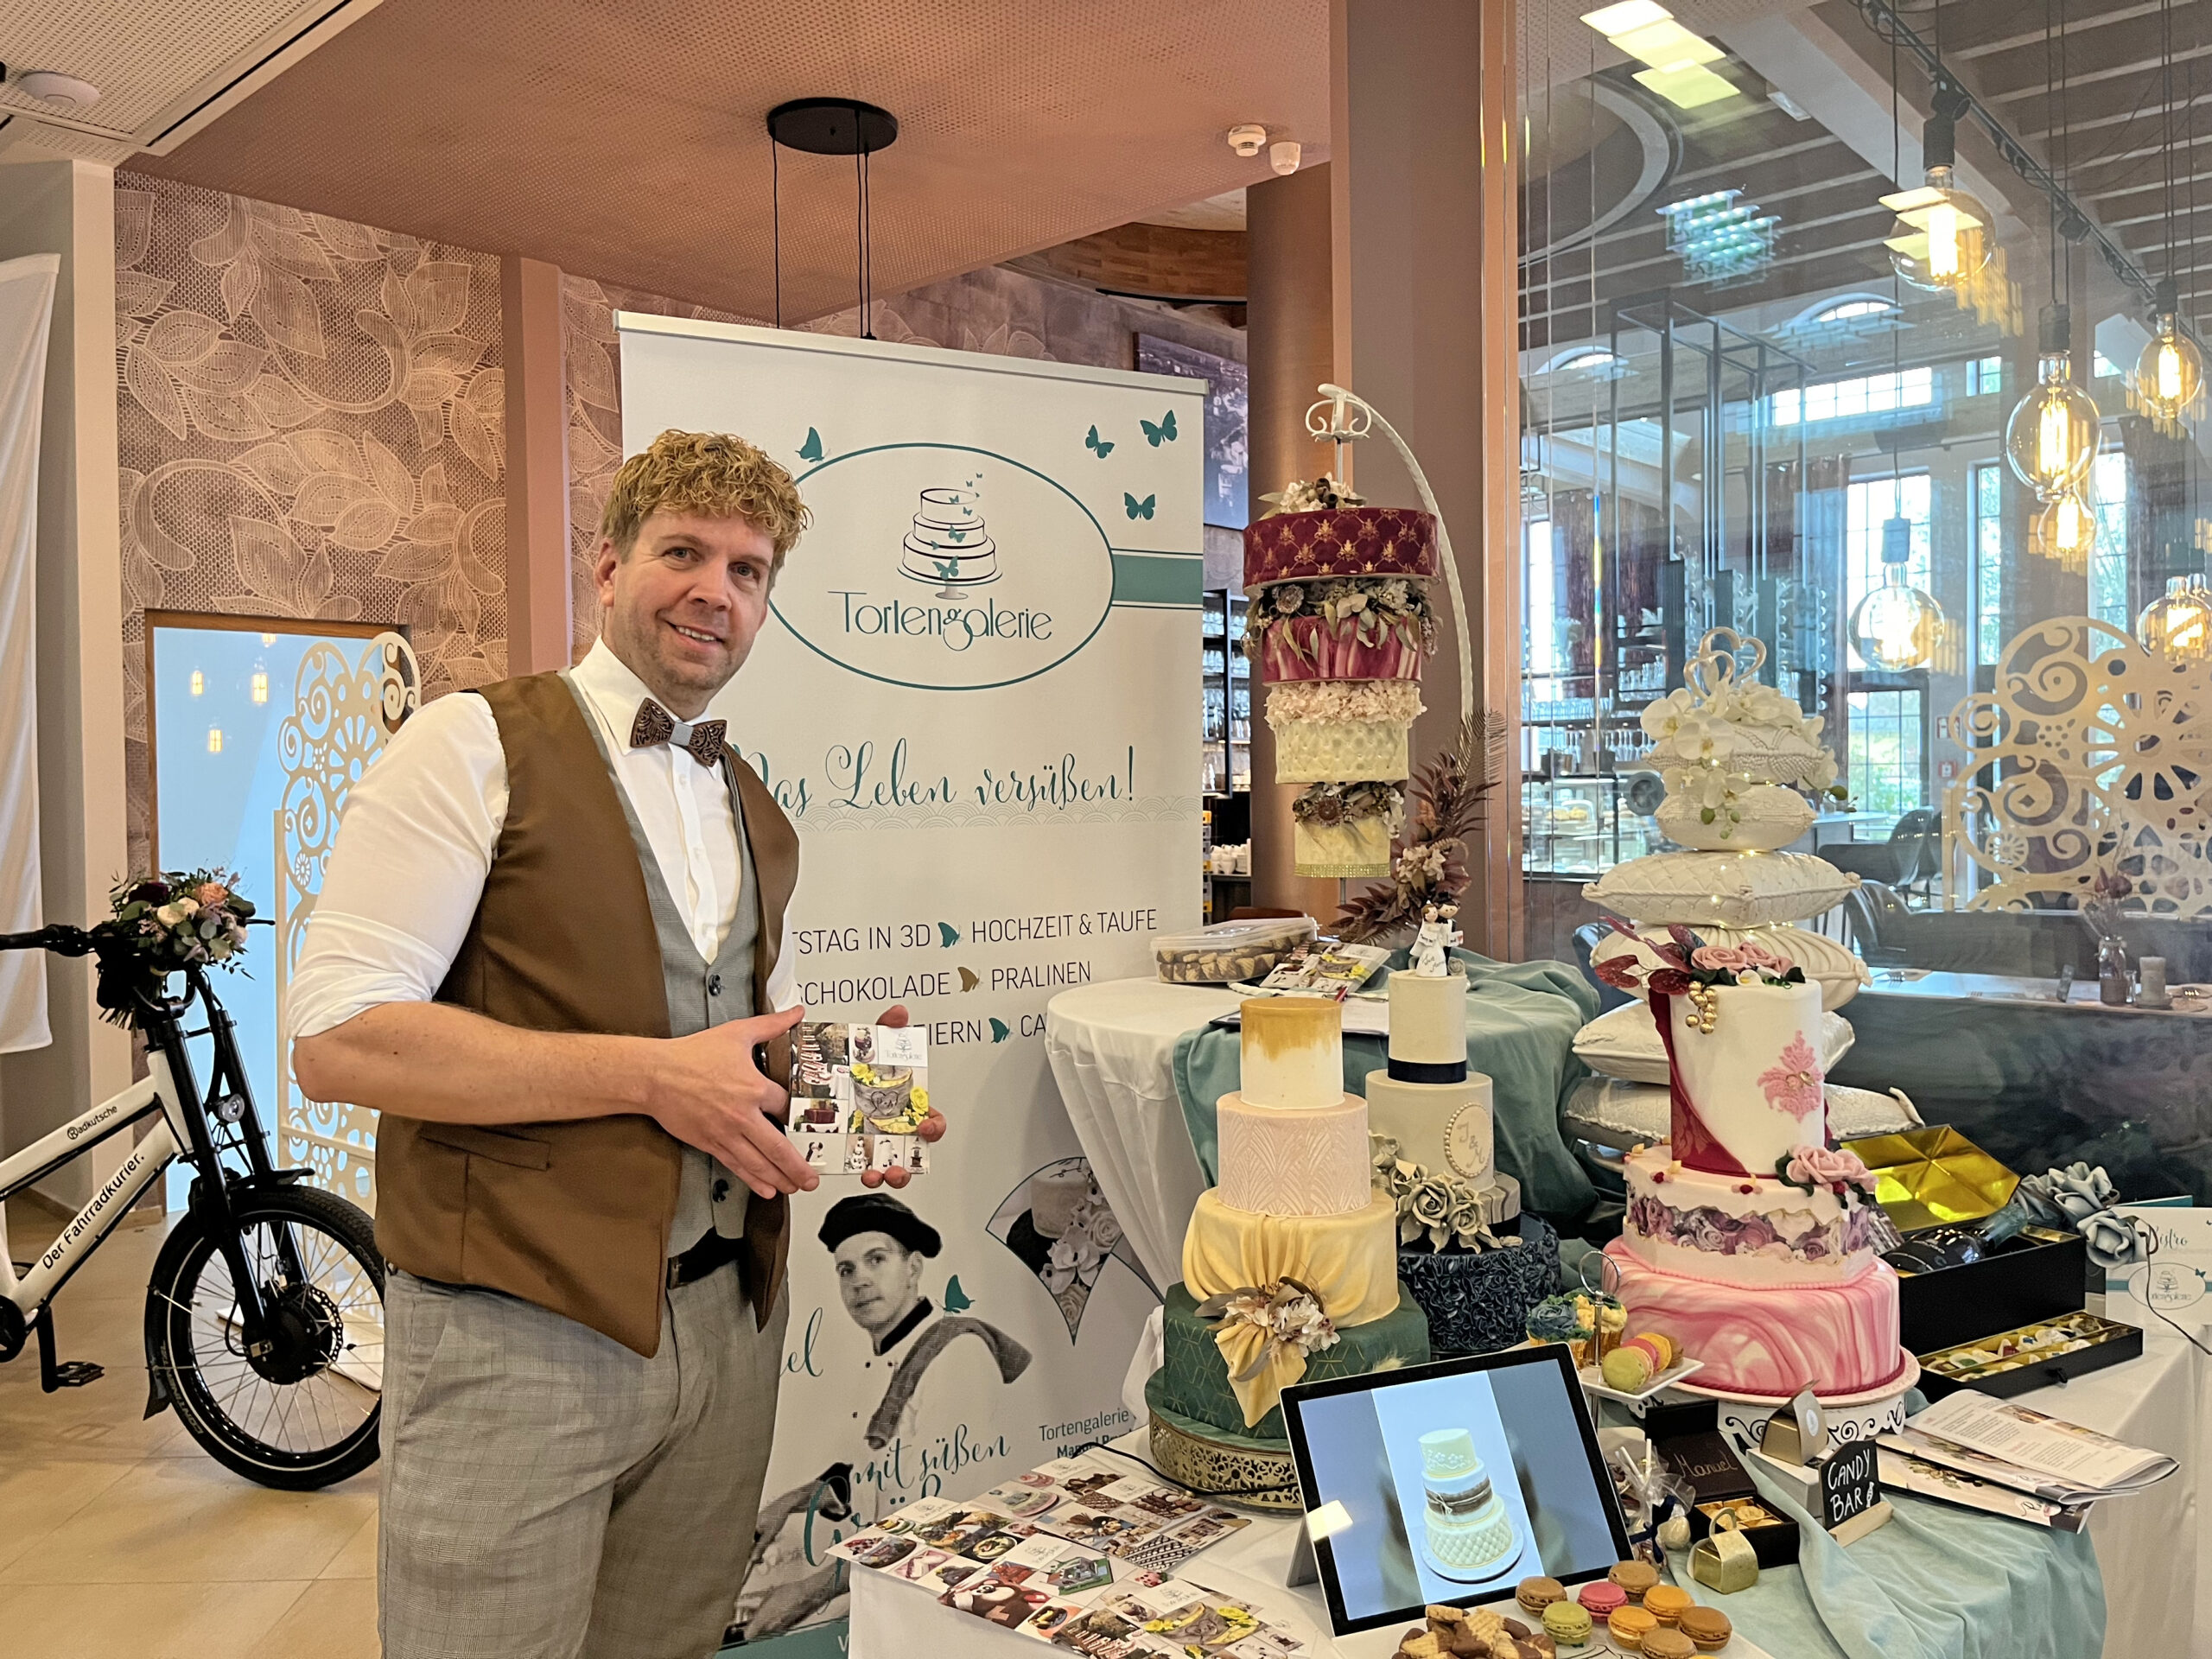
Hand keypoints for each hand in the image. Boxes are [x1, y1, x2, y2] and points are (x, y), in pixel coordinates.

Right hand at [653, 1004, 815, 1199]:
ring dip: (780, 1178)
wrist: (655, 1075)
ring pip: (759, 1162)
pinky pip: (736, 1166)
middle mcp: (743, 1115)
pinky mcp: (710, 1143)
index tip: (811, 1124)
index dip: (800, 1116)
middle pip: (779, 1147)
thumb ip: (771, 1025)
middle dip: (799, 1166)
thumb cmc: (692, 1055)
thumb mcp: (737, 1033)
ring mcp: (726, 1133)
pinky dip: (753, 1179)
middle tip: (813, 1178)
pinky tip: (767, 1189)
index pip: (787, 1107)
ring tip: (796, 1187)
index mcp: (754, 1088)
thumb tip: (795, 1012)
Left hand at [862, 1004, 944, 1189]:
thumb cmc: (854, 1069)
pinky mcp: (851, 1151)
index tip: (925, 1126)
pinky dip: (863, 1172)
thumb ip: (886, 1029)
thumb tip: (899, 1014)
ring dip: (887, 1174)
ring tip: (875, 1173)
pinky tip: (856, 1170)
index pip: (930, 1120)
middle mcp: (892, 1126)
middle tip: (897, 1164)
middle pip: (911, 1152)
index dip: (934, 1126)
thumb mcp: (871, 1047)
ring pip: (890, 1166)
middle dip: (908, 1164)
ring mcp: (873, 1140)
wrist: (814, 1080)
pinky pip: (863, 1167)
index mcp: (905, 1105)